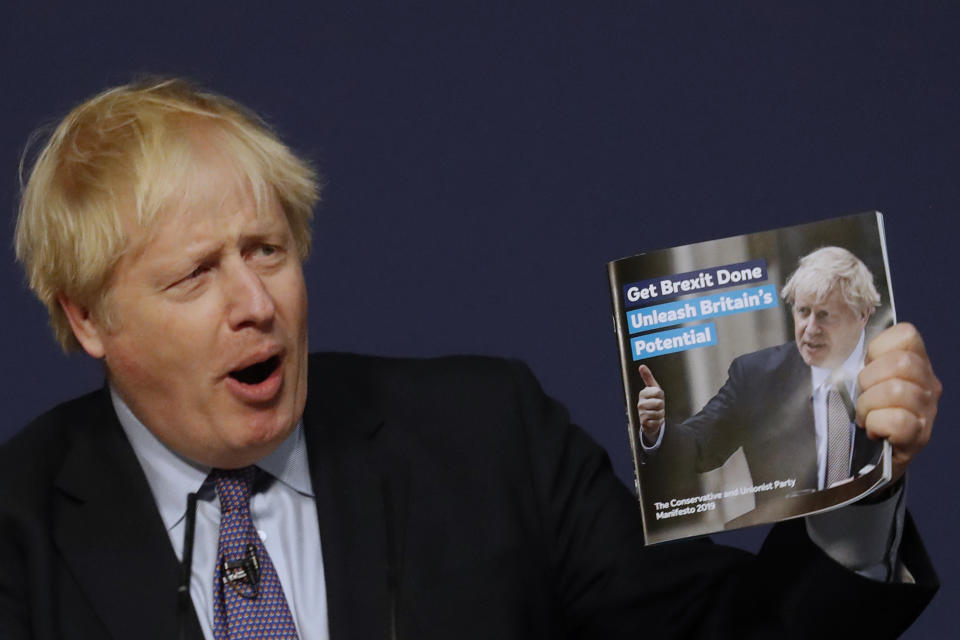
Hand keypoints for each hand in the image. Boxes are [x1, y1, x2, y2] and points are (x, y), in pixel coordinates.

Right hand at [636, 364, 665, 439]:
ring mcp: (641, 413)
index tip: (657, 397)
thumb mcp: (653, 388)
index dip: (661, 395)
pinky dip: (659, 422)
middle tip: (658, 407)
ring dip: (661, 415)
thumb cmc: (653, 401)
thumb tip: (641, 366)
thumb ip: (648, 377)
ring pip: (659, 413)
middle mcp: (640, 403)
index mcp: (643, 393)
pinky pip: (657, 421)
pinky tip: (654, 420)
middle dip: (662, 406)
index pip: (658, 392)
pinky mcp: (644, 423)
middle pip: (659, 403)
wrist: (650, 419)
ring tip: (656, 413)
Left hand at [857, 322, 940, 481]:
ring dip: (868, 405)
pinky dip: (876, 424)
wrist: (873, 456)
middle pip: (901, 363)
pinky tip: (873, 430)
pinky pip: (897, 421)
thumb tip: (841, 344)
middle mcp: (928, 384)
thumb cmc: (867, 410)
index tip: (867, 366)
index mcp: (916, 362)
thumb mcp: (867, 379)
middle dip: (869, 379)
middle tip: (863, 395)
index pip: (906, 334)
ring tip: (865, 415)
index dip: (878, 348)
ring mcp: (927, 410)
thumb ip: (866, 360)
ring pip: (897, 391)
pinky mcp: (919, 436)